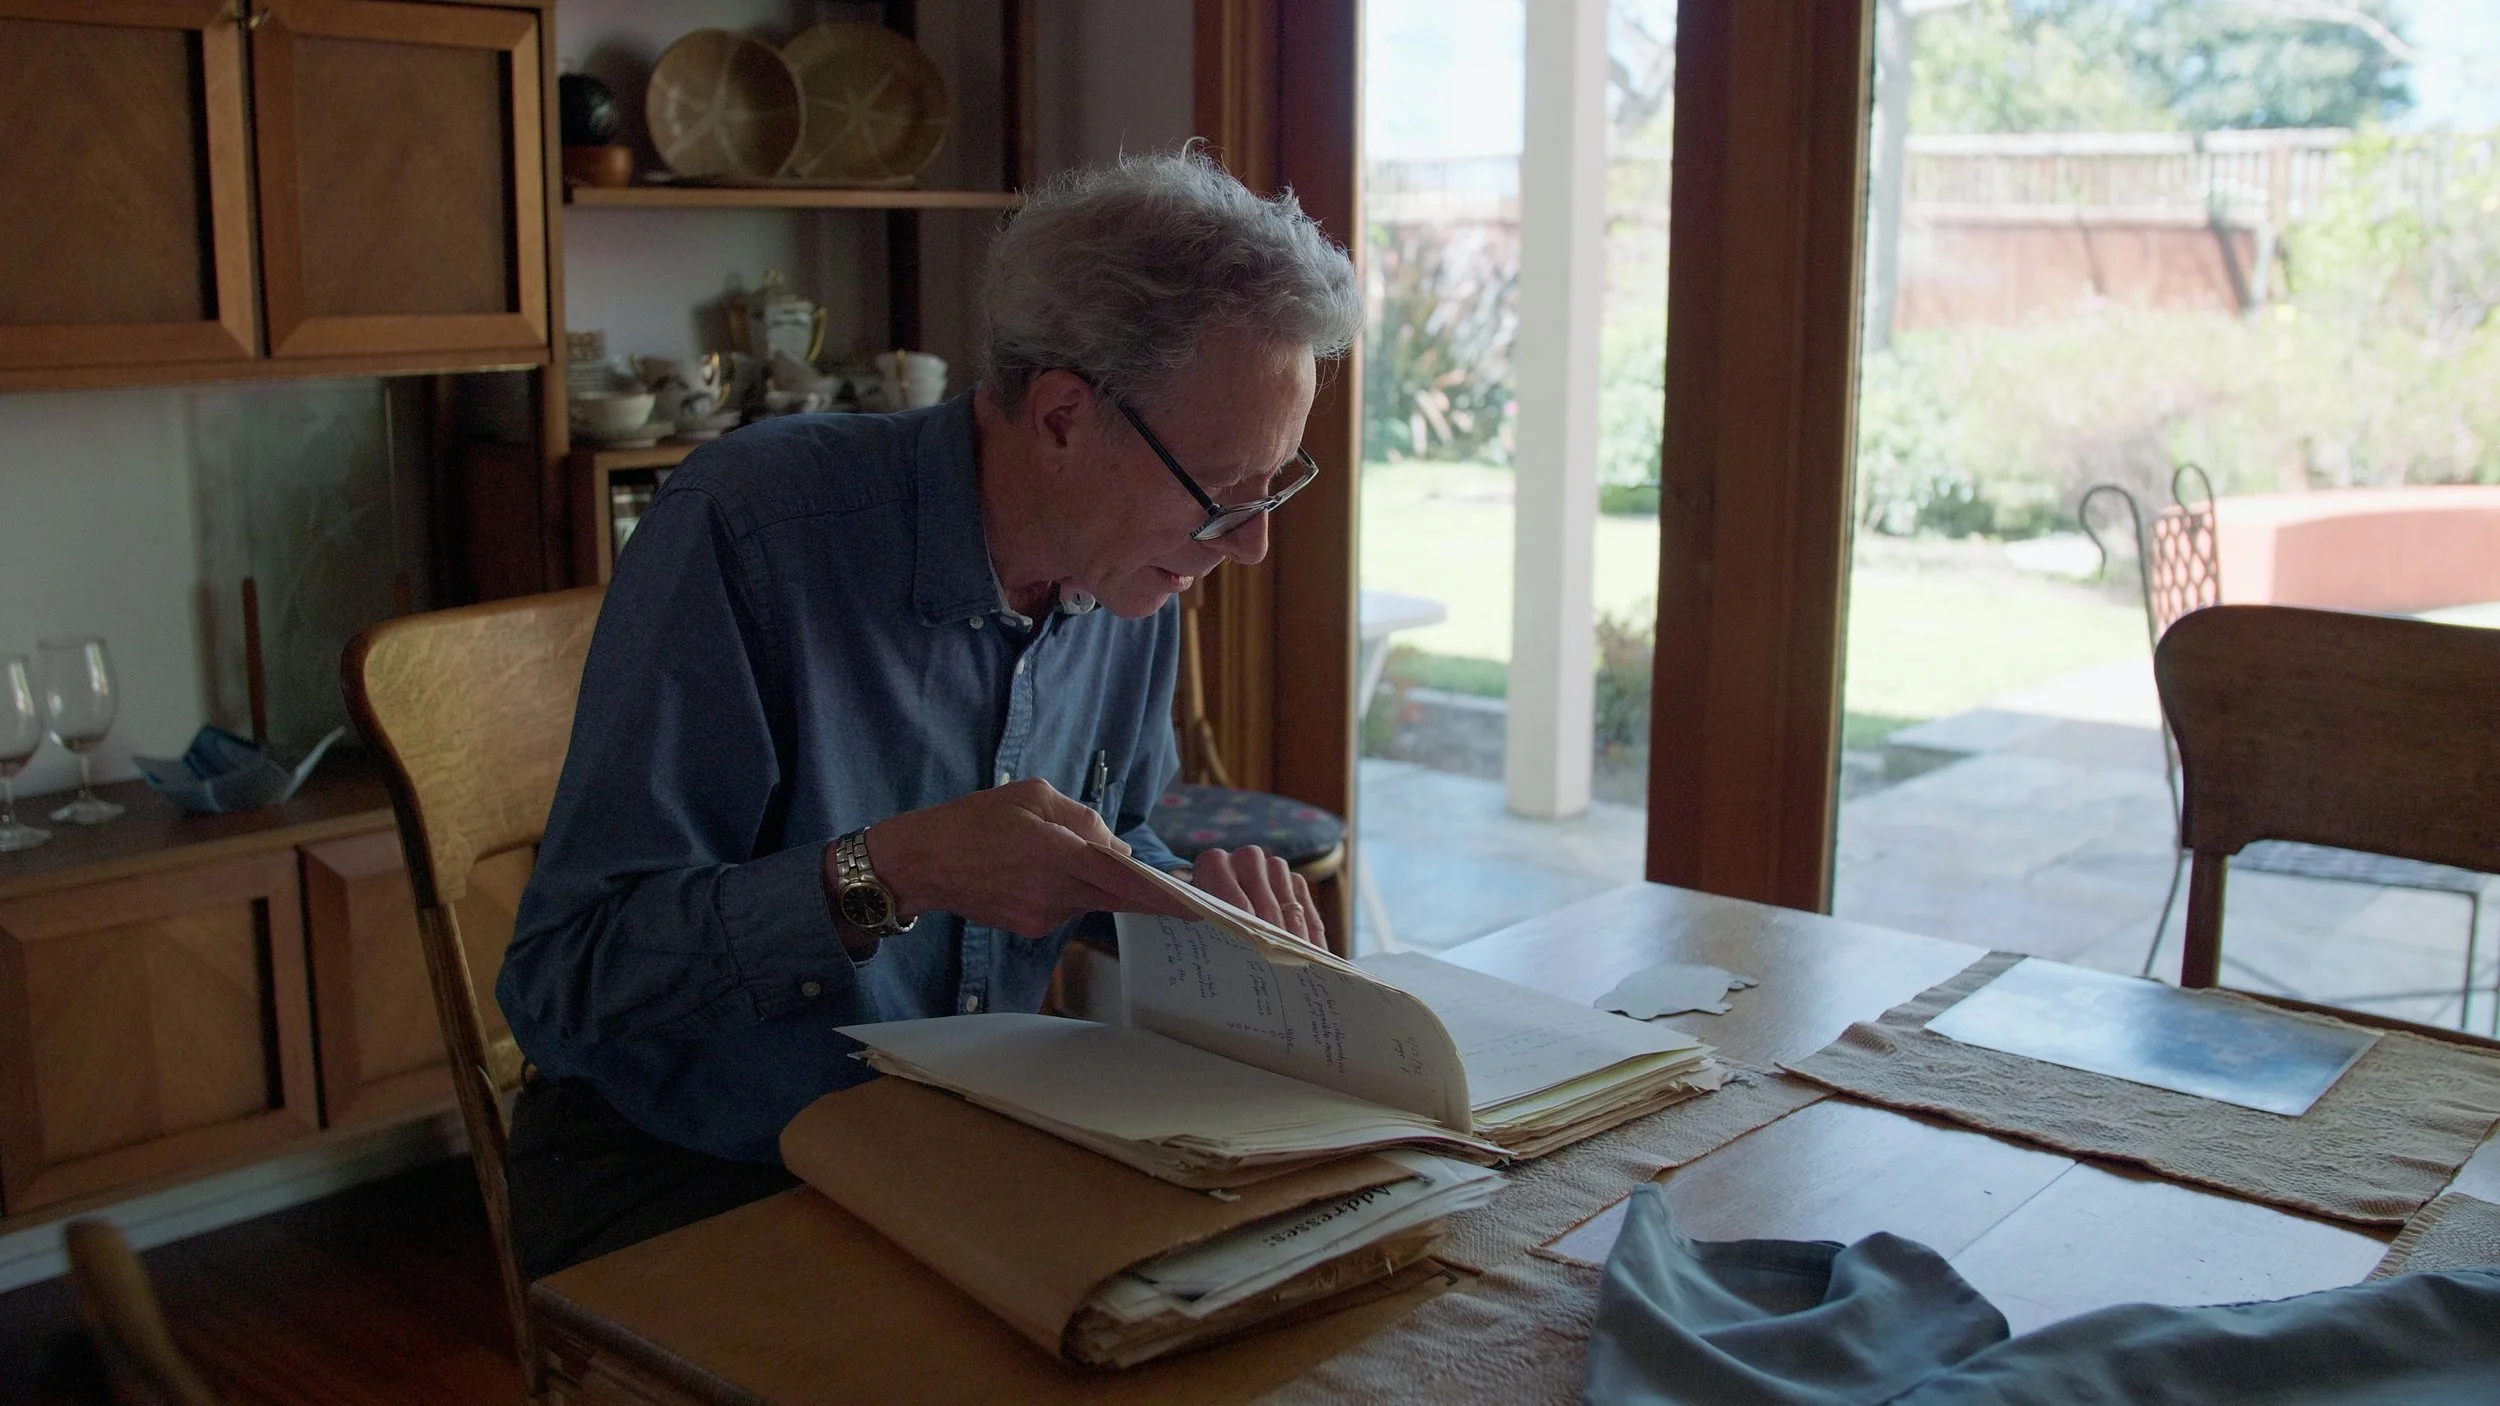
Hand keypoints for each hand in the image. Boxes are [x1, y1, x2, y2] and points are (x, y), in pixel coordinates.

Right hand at [853, 779, 1195, 937]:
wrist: (923, 862)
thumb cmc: (976, 818)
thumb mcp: (1033, 795)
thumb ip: (1083, 818)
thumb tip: (1117, 849)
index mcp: (1057, 855)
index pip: (1123, 878)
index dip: (1163, 893)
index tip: (1197, 905)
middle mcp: (1055, 893)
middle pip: (1117, 897)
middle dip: (1149, 895)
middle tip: (1186, 899)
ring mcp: (1043, 916)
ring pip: (1091, 899)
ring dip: (1097, 883)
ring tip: (1058, 856)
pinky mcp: (1031, 927)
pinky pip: (1067, 907)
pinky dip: (1068, 890)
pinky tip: (1035, 872)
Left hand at [1192, 846, 1325, 948]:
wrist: (1204, 894)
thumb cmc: (1191, 907)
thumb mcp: (1175, 906)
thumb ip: (1179, 909)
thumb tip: (1196, 918)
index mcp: (1214, 862)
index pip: (1231, 892)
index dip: (1244, 916)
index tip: (1255, 940)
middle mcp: (1246, 858)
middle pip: (1265, 896)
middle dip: (1274, 928)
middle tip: (1281, 955)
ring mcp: (1273, 867)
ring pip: (1289, 900)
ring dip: (1297, 931)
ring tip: (1302, 959)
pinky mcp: (1293, 880)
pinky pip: (1306, 905)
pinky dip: (1312, 930)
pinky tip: (1316, 953)